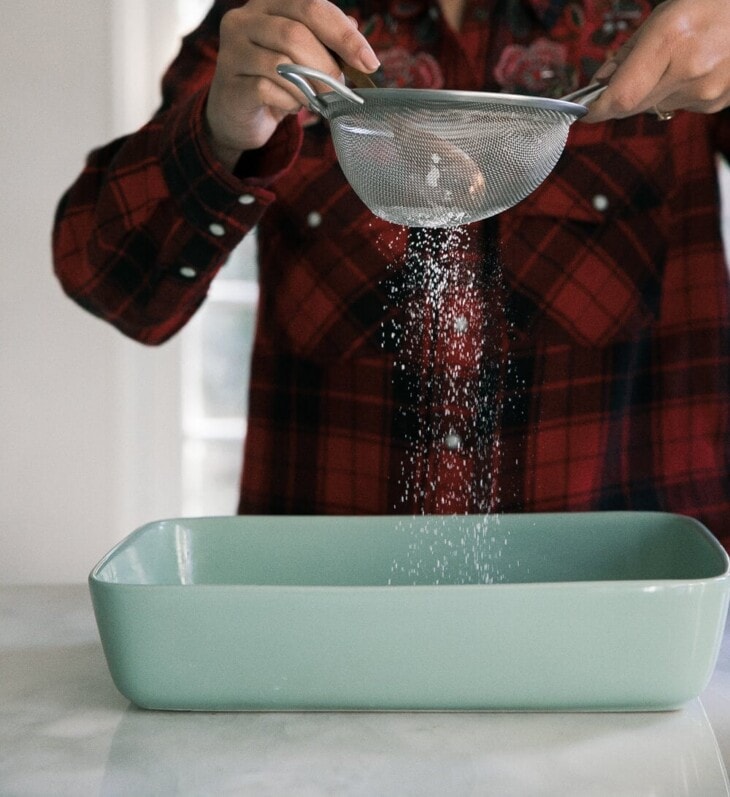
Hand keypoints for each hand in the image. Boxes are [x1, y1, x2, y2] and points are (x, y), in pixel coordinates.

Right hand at [205, 0, 379, 169]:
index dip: (343, 34)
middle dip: (327, 66)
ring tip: (315, 100)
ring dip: (309, 88)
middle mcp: (245, 18)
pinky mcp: (230, 82)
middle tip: (340, 89)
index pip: (311, 5)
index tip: (369, 62)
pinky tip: (292, 106)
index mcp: (269, 3)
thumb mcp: (304, 56)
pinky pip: (268, 90)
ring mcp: (233, 49)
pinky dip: (289, 103)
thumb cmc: (276, 80)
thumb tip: (359, 43)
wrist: (237, 114)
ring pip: (282, 64)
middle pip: (295, 33)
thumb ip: (327, 43)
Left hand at [584, 0, 729, 122]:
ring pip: (656, 107)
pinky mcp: (716, 102)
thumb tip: (601, 82)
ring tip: (677, 60)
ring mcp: (706, 89)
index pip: (621, 96)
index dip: (598, 108)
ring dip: (653, 91)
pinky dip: (678, 92)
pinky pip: (681, 105)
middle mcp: (690, 69)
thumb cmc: (715, 4)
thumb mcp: (667, 14)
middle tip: (621, 81)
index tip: (584, 111)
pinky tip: (697, 67)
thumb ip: (630, 51)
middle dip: (620, 99)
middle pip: (634, 106)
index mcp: (672, 38)